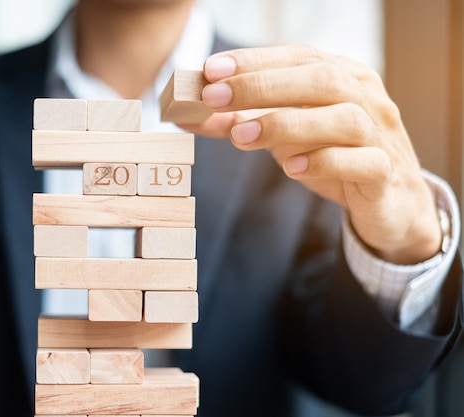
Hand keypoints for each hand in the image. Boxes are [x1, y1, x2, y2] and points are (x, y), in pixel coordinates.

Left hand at [182, 45, 440, 263]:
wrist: (389, 202)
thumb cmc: (332, 157)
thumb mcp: (282, 136)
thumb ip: (239, 123)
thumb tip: (186, 117)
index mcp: (341, 77)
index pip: (297, 58)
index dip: (253, 61)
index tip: (210, 70)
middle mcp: (365, 98)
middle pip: (320, 80)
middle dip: (262, 86)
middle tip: (214, 97)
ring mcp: (380, 134)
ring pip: (343, 119)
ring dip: (287, 124)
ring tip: (241, 136)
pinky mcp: (385, 173)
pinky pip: (363, 162)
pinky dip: (326, 162)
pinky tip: (291, 167)